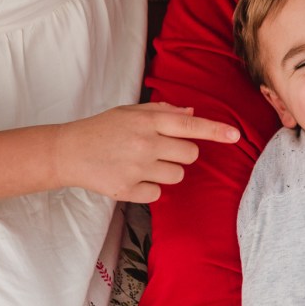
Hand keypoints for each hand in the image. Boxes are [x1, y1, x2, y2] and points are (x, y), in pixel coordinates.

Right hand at [54, 103, 239, 201]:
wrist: (68, 152)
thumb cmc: (103, 129)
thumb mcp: (131, 112)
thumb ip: (163, 112)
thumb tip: (192, 114)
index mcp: (148, 121)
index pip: (190, 126)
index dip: (215, 131)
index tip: (235, 135)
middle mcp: (145, 144)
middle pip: (190, 154)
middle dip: (182, 152)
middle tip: (159, 149)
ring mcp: (137, 169)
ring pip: (178, 176)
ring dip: (166, 170)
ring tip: (142, 163)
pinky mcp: (128, 190)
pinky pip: (158, 193)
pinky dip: (149, 187)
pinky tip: (131, 177)